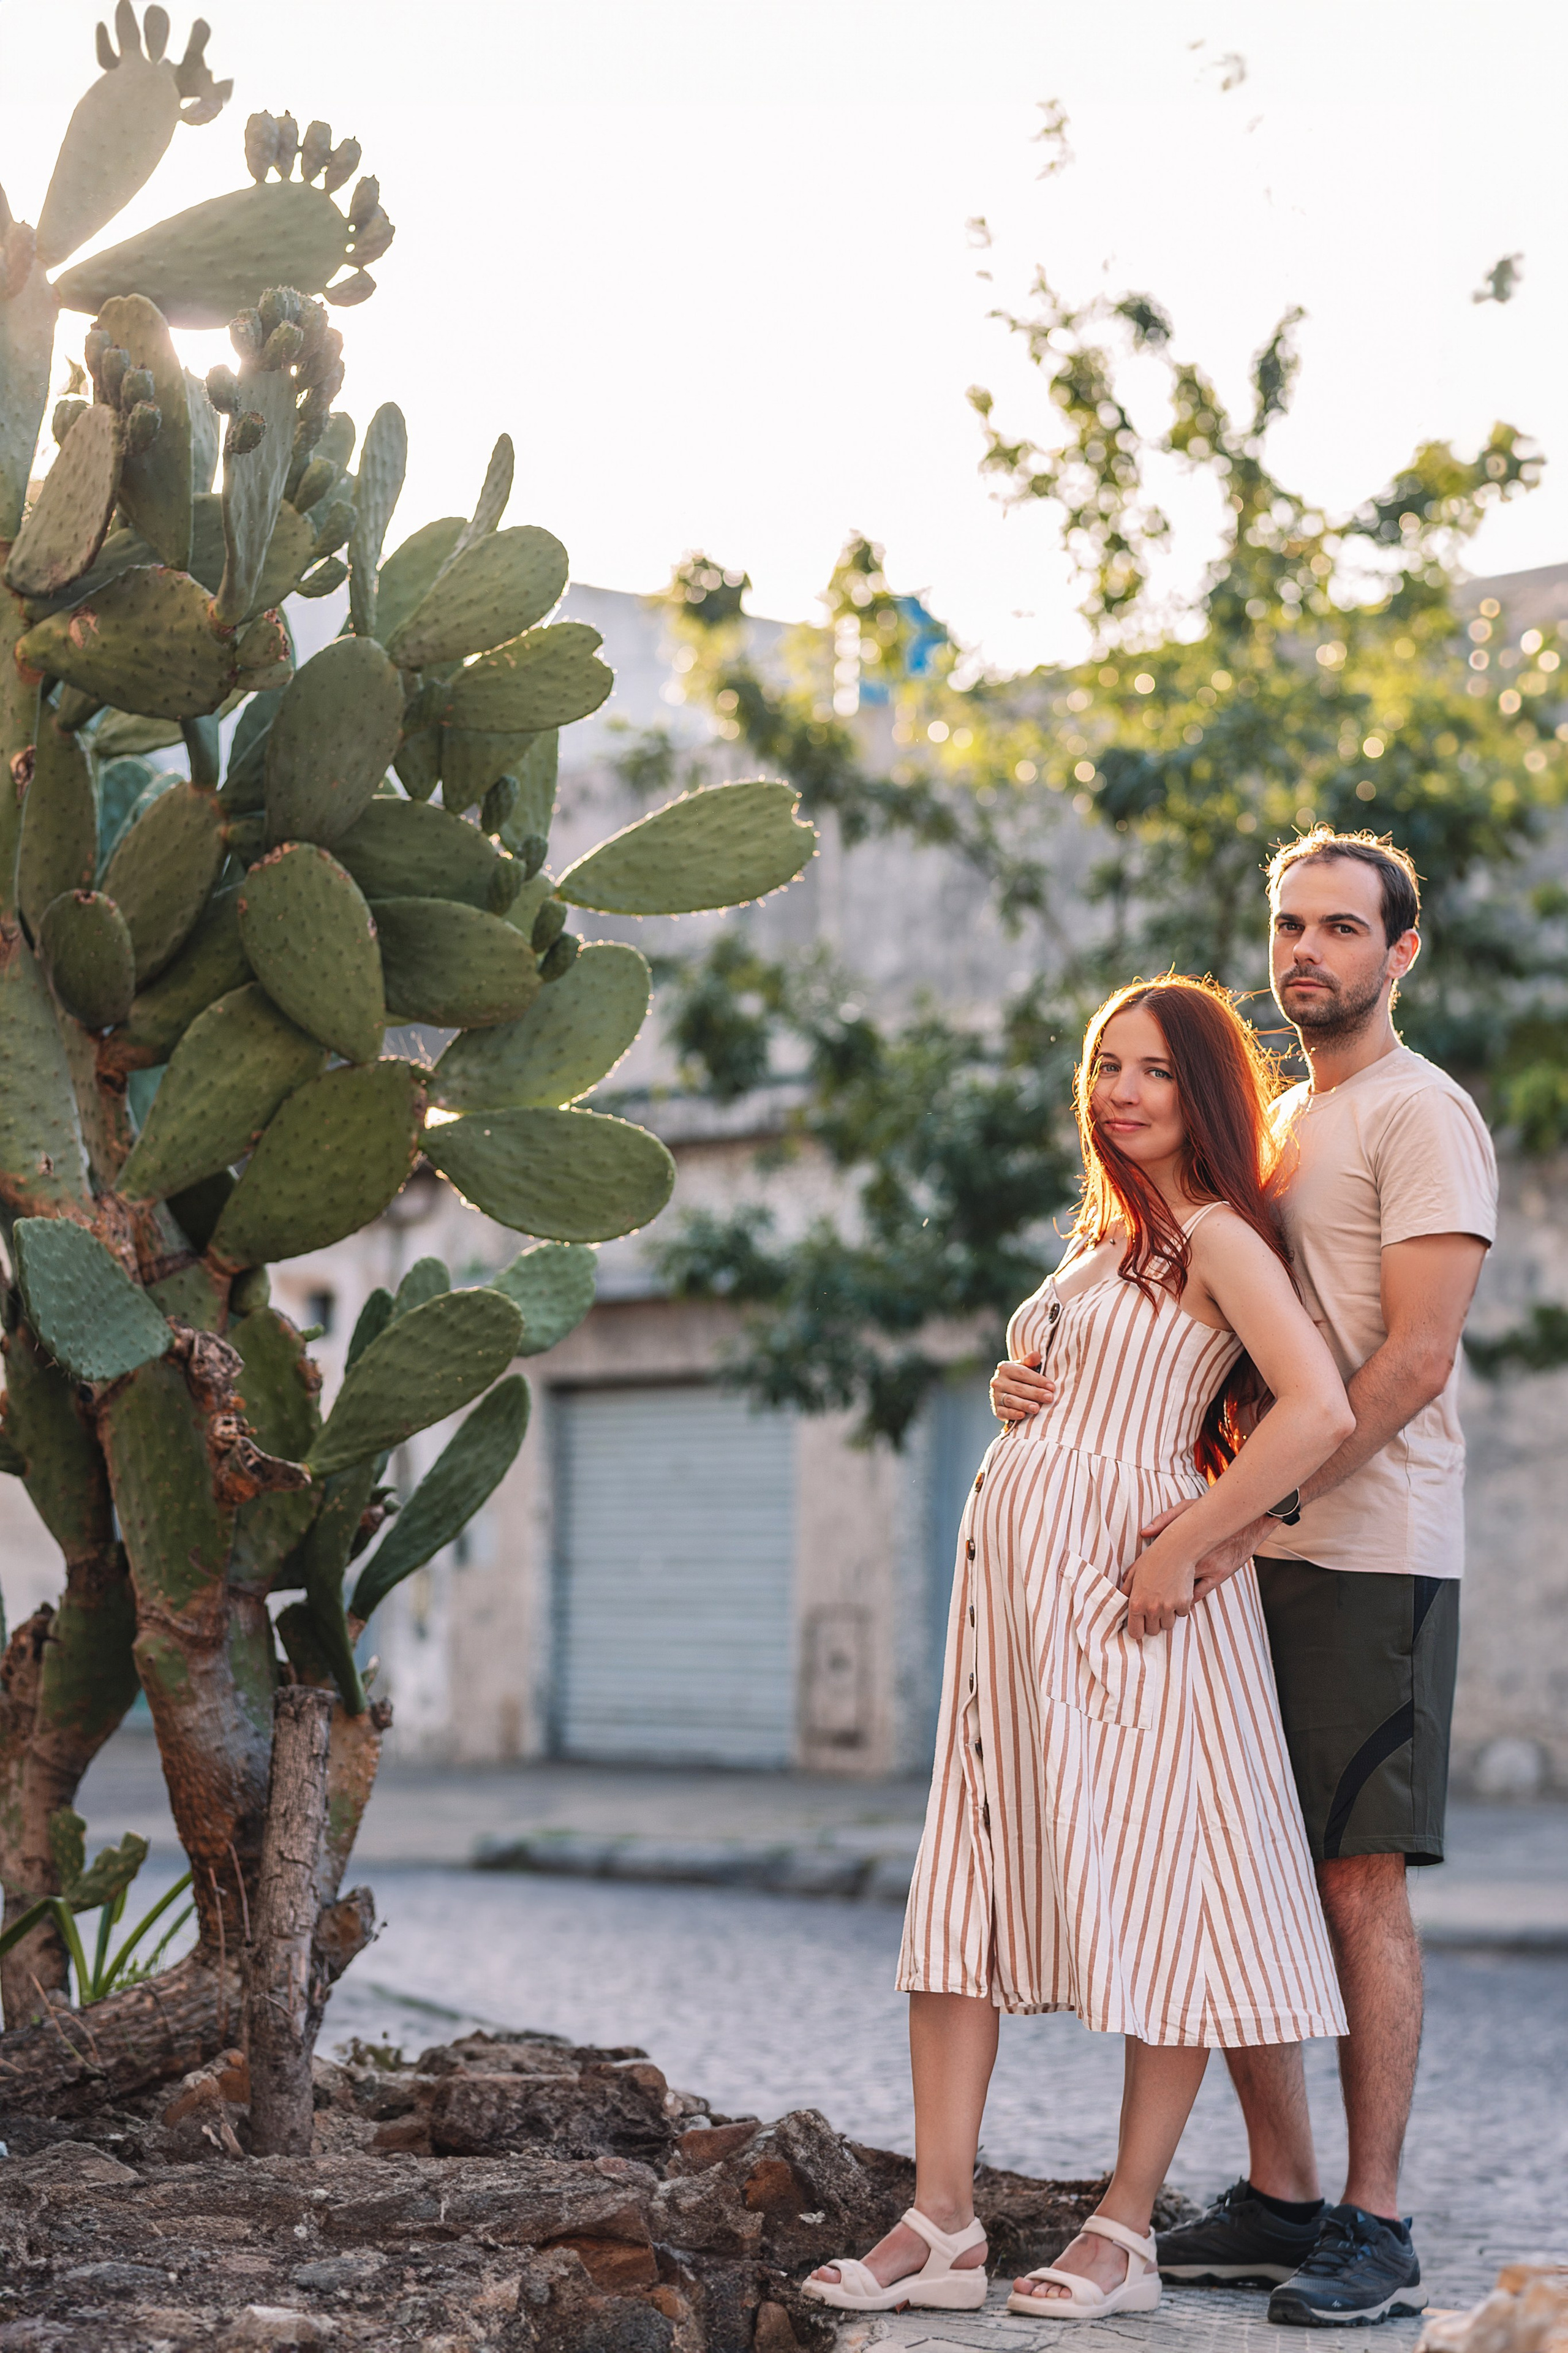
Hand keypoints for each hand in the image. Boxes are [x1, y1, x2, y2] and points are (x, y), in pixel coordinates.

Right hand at [989, 1354, 1055, 1423]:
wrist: (1007, 1391)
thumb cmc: (1021, 1378)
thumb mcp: (1025, 1367)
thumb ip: (1030, 1361)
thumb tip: (1035, 1355)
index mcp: (1005, 1368)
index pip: (1023, 1373)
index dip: (1038, 1380)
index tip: (1052, 1387)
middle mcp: (998, 1381)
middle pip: (1018, 1388)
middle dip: (1035, 1393)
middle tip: (1049, 1398)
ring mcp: (995, 1396)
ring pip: (1011, 1400)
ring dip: (1024, 1404)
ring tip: (1037, 1409)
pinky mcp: (996, 1409)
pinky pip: (1004, 1412)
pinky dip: (1013, 1414)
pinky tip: (1022, 1415)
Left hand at [1120, 1534, 1195, 1638]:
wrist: (1176, 1548)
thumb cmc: (1153, 1558)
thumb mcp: (1134, 1573)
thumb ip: (1127, 1591)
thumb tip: (1123, 1602)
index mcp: (1137, 1603)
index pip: (1135, 1633)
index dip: (1138, 1629)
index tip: (1140, 1624)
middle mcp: (1152, 1609)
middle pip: (1153, 1631)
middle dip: (1152, 1623)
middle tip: (1154, 1609)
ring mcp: (1169, 1607)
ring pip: (1168, 1625)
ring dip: (1166, 1617)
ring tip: (1165, 1600)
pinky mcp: (1184, 1603)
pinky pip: (1181, 1614)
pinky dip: (1180, 1608)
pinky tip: (1177, 1594)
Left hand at [1139, 1501, 1271, 1604]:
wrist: (1246, 1520)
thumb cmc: (1215, 1511)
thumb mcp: (1188, 1508)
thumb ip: (1165, 1519)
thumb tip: (1144, 1532)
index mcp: (1183, 1540)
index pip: (1154, 1559)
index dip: (1139, 1572)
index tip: (1129, 1581)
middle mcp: (1193, 1556)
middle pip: (1164, 1578)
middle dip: (1151, 1588)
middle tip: (1141, 1596)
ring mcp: (1207, 1567)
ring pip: (1180, 1590)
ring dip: (1168, 1597)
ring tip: (1156, 1603)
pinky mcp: (1219, 1575)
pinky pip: (1198, 1594)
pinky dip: (1186, 1600)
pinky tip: (1178, 1603)